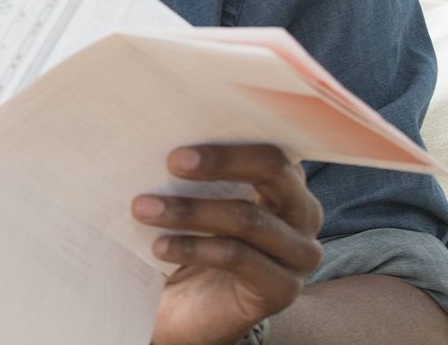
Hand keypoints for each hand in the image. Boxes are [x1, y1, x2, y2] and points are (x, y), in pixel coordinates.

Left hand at [135, 144, 323, 344]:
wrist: (188, 312)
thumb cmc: (190, 241)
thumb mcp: (193, 200)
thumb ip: (193, 172)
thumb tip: (157, 134)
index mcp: (285, 182)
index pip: (270, 145)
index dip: (230, 136)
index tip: (184, 136)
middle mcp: (302, 213)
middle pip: (274, 170)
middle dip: (220, 161)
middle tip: (171, 162)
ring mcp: (299, 253)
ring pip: (248, 217)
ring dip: (190, 211)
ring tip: (144, 209)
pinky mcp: (283, 289)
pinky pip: (239, 257)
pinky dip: (194, 247)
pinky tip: (160, 246)